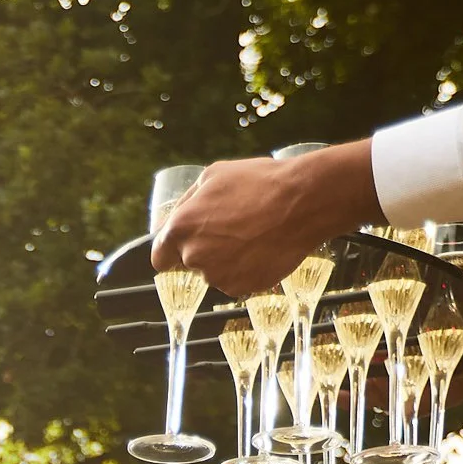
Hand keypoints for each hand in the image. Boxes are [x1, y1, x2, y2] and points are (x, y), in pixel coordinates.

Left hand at [153, 144, 382, 294]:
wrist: (302, 203)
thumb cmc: (260, 183)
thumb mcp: (214, 175)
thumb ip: (187, 202)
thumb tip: (173, 219)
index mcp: (181, 228)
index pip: (160, 257)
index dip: (170, 252)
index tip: (180, 249)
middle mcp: (194, 256)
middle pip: (191, 262)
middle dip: (206, 249)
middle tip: (233, 228)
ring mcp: (218, 276)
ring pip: (215, 272)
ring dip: (227, 259)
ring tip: (253, 235)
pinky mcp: (241, 288)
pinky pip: (237, 281)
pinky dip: (246, 269)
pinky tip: (262, 248)